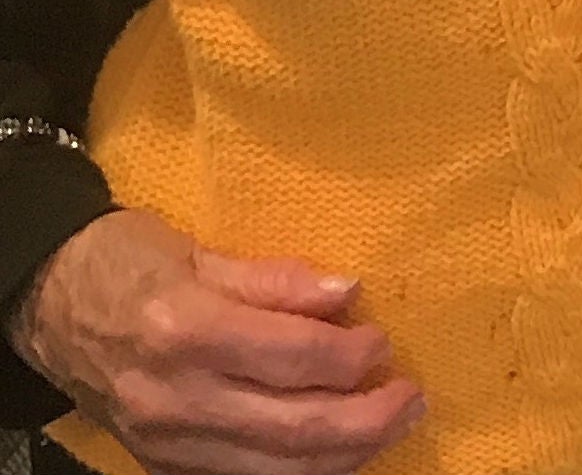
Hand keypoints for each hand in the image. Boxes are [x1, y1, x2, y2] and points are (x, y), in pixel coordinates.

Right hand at [8, 209, 423, 473]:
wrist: (50, 306)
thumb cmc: (129, 264)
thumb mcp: (201, 250)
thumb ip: (277, 278)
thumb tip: (348, 291)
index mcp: (185, 330)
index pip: (290, 356)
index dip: (350, 356)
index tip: (384, 342)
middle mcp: (173, 397)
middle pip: (290, 429)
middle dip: (365, 420)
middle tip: (410, 399)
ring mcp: (164, 442)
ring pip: (273, 470)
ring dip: (344, 455)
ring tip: (389, 426)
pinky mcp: (161, 464)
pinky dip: (299, 471)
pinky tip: (336, 450)